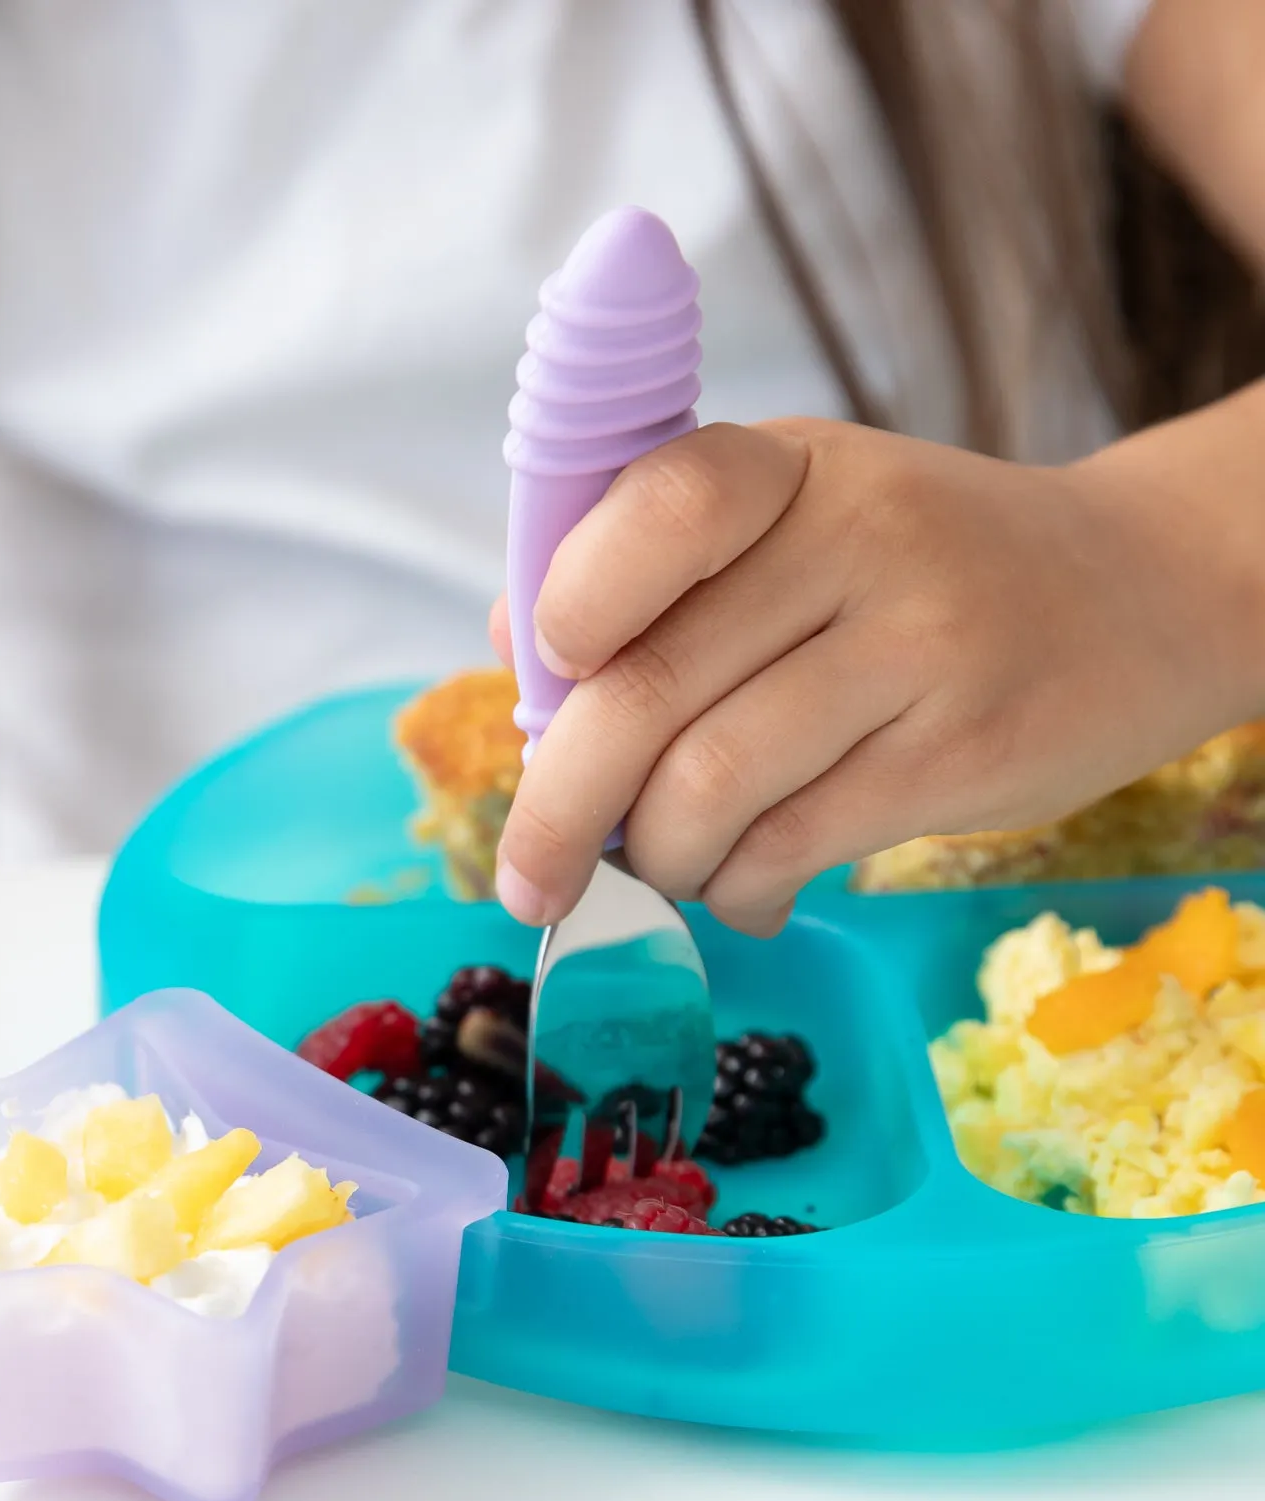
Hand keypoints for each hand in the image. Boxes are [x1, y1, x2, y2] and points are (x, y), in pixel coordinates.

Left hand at [488, 417, 1262, 933]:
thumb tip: (507, 642)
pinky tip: (742, 890)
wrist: (1135, 594)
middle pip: (649, 689)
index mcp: (786, 468)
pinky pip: (791, 846)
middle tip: (528, 878)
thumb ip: (647, 568)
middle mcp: (856, 537)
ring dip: (657, 859)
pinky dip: (736, 890)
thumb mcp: (790, 518)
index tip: (542, 682)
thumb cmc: (911, 569)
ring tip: (665, 868)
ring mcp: (920, 645)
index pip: (654, 510)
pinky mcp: (962, 751)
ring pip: (711, 787)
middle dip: (558, 809)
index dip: (567, 609)